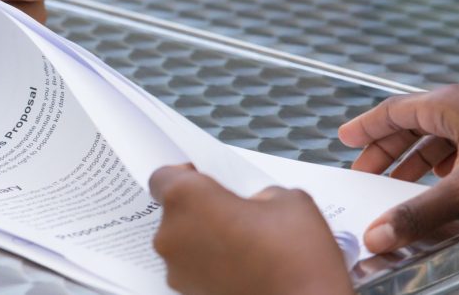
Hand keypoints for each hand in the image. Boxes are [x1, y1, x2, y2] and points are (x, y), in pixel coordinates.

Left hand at [150, 165, 352, 294]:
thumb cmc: (296, 255)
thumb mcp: (287, 198)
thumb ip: (255, 192)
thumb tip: (251, 203)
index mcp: (186, 198)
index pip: (162, 177)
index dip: (184, 176)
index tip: (206, 180)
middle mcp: (170, 233)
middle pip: (173, 212)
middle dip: (200, 209)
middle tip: (235, 214)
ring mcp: (176, 269)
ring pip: (182, 241)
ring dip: (204, 238)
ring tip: (243, 244)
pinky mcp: (187, 293)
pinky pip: (192, 267)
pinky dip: (210, 264)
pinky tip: (241, 265)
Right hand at [339, 85, 458, 253]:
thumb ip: (419, 214)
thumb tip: (379, 235)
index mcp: (450, 105)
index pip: (393, 111)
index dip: (366, 127)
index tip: (345, 138)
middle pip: (412, 124)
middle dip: (385, 149)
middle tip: (363, 170)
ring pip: (436, 138)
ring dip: (413, 161)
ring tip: (396, 184)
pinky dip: (440, 168)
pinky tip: (440, 188)